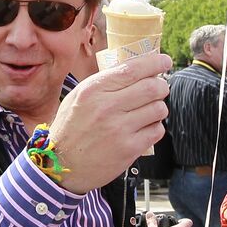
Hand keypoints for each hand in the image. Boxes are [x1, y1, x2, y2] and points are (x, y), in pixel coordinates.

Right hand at [50, 51, 171, 193]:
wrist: (61, 165)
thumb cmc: (71, 128)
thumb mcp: (79, 97)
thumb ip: (105, 82)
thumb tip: (136, 68)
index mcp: (94, 90)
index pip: (133, 69)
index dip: (155, 63)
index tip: (165, 61)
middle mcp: (107, 107)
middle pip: (152, 87)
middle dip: (161, 86)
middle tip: (160, 88)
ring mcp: (119, 129)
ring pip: (159, 109)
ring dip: (159, 107)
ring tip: (148, 111)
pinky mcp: (129, 149)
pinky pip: (157, 131)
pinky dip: (155, 127)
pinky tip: (144, 128)